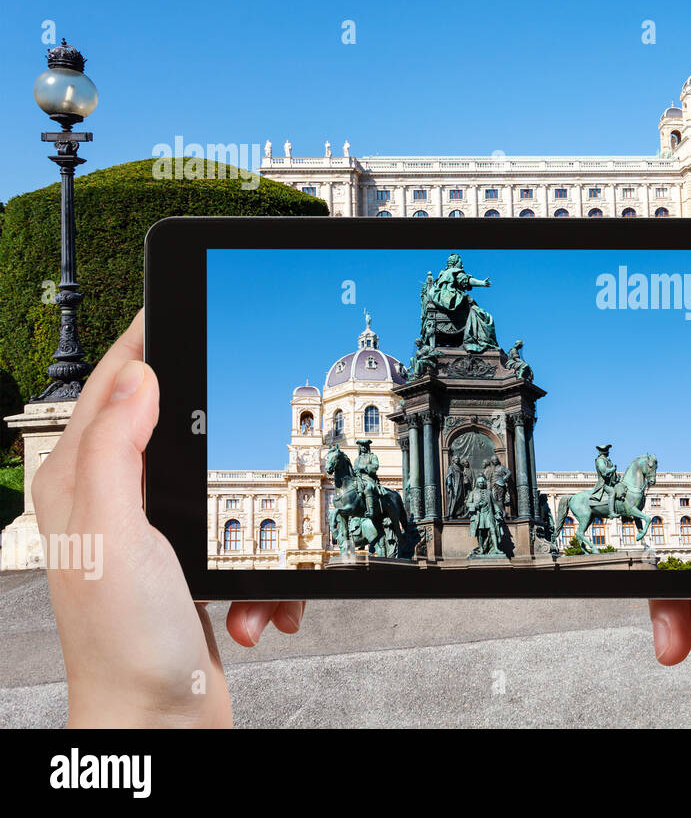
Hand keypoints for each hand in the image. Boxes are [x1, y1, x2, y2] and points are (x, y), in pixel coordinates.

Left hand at [32, 311, 305, 727]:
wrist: (161, 728)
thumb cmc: (127, 645)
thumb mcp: (116, 534)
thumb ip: (117, 449)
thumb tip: (139, 375)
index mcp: (82, 484)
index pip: (113, 386)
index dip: (147, 339)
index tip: (182, 301)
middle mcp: (112, 506)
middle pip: (180, 431)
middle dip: (234, 452)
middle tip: (268, 440)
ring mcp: (155, 540)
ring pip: (229, 491)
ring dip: (262, 533)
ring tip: (253, 577)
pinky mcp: (192, 572)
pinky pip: (247, 546)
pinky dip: (267, 576)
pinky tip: (258, 608)